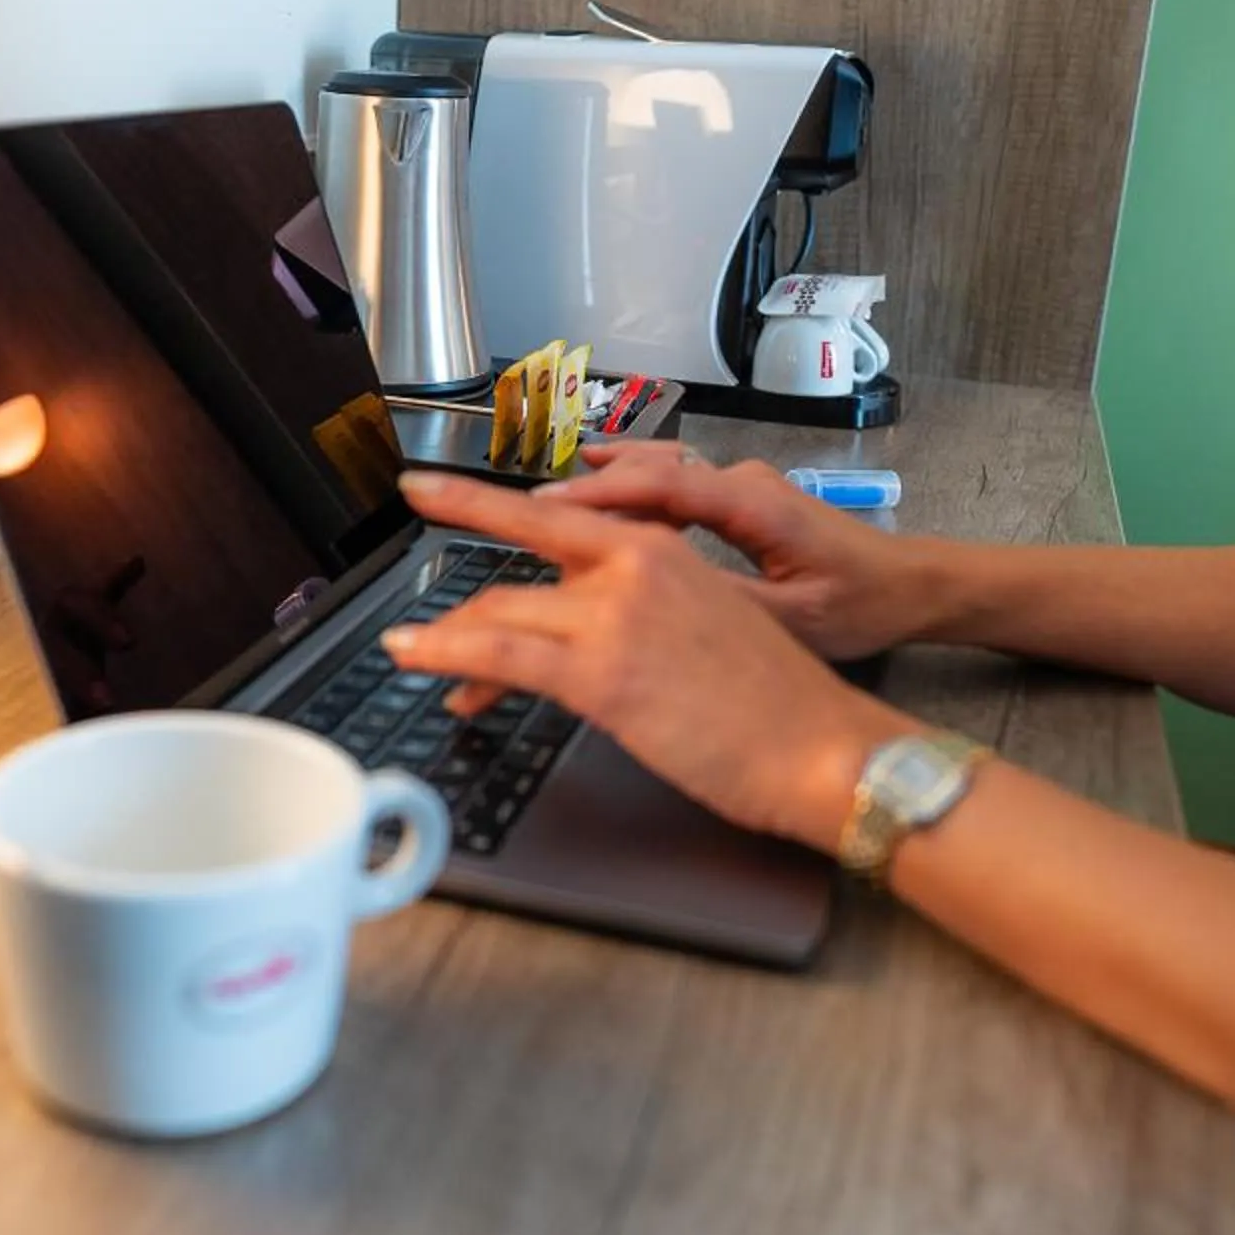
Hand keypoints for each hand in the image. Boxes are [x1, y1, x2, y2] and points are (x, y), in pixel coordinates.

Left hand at [384, 472, 911, 848]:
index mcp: (660, 549)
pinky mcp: (600, 672)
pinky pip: (499, 652)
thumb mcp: (710, 627)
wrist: (822, 746)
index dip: (480, 500)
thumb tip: (598, 637)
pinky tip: (412, 654)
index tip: (431, 488)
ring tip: (412, 652)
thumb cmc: (779, 705)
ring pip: (500, 612)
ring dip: (445, 638)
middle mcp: (632, 565)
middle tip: (417, 572)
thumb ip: (647, 615)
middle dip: (462, 584)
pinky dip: (443, 651)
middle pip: (518, 565)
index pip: (554, 516)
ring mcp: (613, 616)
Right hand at [541, 443, 934, 659]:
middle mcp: (741, 482)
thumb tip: (650, 598)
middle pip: (646, 472)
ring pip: (655, 473)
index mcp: (755, 504)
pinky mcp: (737, 502)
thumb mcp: (794, 619)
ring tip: (536, 503)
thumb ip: (722, 601)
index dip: (597, 494)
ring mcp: (739, 487)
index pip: (661, 486)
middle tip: (514, 505)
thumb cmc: (862, 604)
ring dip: (599, 487)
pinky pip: (671, 487)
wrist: (911, 586)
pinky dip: (627, 493)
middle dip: (580, 489)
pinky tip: (592, 502)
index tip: (542, 505)